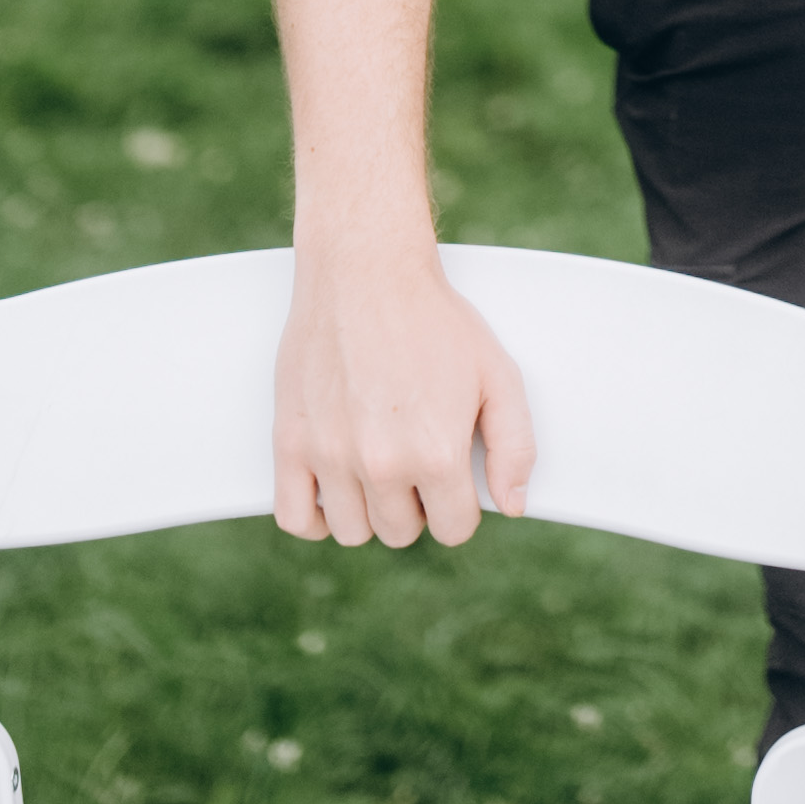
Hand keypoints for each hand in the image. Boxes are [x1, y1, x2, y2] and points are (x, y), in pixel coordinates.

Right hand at [276, 235, 534, 548]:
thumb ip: (515, 446)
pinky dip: (316, 518)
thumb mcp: (498, 374)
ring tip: (378, 470)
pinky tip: (335, 492)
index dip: (459, 506)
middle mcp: (382, 463)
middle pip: (401, 532)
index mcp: (437, 452)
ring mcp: (330, 456)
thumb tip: (512, 505)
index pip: (453, 528)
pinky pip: (296, 519)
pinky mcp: (289, 442)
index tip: (452, 477)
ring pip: (353, 531)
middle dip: (416, 505)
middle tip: (415, 460)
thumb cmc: (433, 319)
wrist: (365, 272)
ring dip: (369, 510)